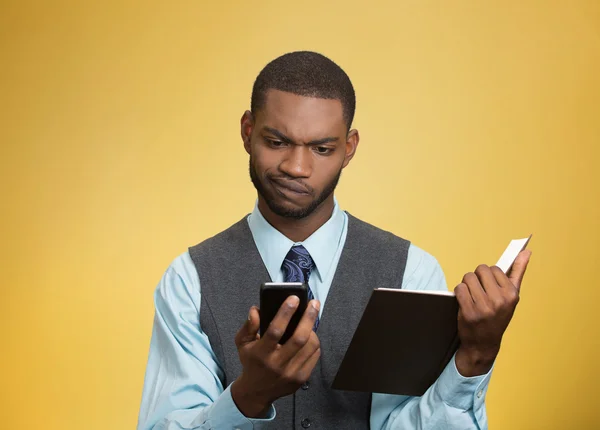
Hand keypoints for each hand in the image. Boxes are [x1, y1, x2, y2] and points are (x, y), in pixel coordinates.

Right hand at [230, 296, 320, 417]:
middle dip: (309, 317)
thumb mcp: (242, 343)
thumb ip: (248, 326)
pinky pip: (315, 355)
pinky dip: (314, 343)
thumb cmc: (251, 361)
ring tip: (309, 321)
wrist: (257, 392)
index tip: (294, 299)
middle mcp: (277, 365)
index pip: (275, 330)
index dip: (285, 313)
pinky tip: (309, 336)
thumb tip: (256, 309)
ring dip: (312, 330)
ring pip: (310, 346)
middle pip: (299, 338)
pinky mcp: (302, 379)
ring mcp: (291, 373)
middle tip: (314, 303)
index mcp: (261, 354)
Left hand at [454, 249, 531, 375]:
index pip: (494, 269)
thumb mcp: (511, 296)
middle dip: (477, 277)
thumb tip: (526, 252)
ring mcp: (484, 307)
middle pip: (480, 270)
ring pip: (468, 277)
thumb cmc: (498, 316)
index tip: (489, 287)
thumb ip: (517, 272)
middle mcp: (499, 300)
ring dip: (467, 284)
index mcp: (512, 294)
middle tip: (479, 291)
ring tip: (472, 296)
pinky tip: (464, 302)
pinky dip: (459, 292)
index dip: (488, 276)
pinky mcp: (469, 312)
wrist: (484, 343)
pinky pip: (459, 288)